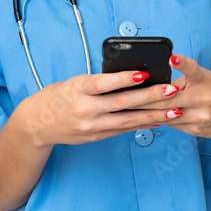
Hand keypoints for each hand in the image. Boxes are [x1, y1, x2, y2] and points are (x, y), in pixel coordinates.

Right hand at [14, 70, 181, 148]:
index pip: (104, 83)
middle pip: (122, 103)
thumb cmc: (58, 96)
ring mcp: (91, 126)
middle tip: (171, 90)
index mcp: (78, 89)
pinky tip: (158, 120)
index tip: (145, 73)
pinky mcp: (95, 137)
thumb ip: (99, 82)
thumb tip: (132, 77)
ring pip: (127, 120)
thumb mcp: (74, 82)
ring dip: (153, 115)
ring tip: (174, 109)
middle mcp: (85, 109)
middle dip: (150, 97)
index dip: (125, 79)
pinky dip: (141, 124)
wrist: (36, 123)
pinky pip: (123, 130)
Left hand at [133, 54, 210, 140]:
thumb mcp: (204, 79)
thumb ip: (182, 81)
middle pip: (169, 99)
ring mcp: (201, 116)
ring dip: (149, 113)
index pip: (193, 68)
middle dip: (146, 99)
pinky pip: (173, 125)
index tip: (173, 57)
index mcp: (204, 80)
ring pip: (168, 115)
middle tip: (127, 96)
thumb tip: (155, 85)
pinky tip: (148, 119)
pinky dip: (161, 120)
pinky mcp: (198, 130)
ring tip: (130, 109)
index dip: (182, 63)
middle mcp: (204, 98)